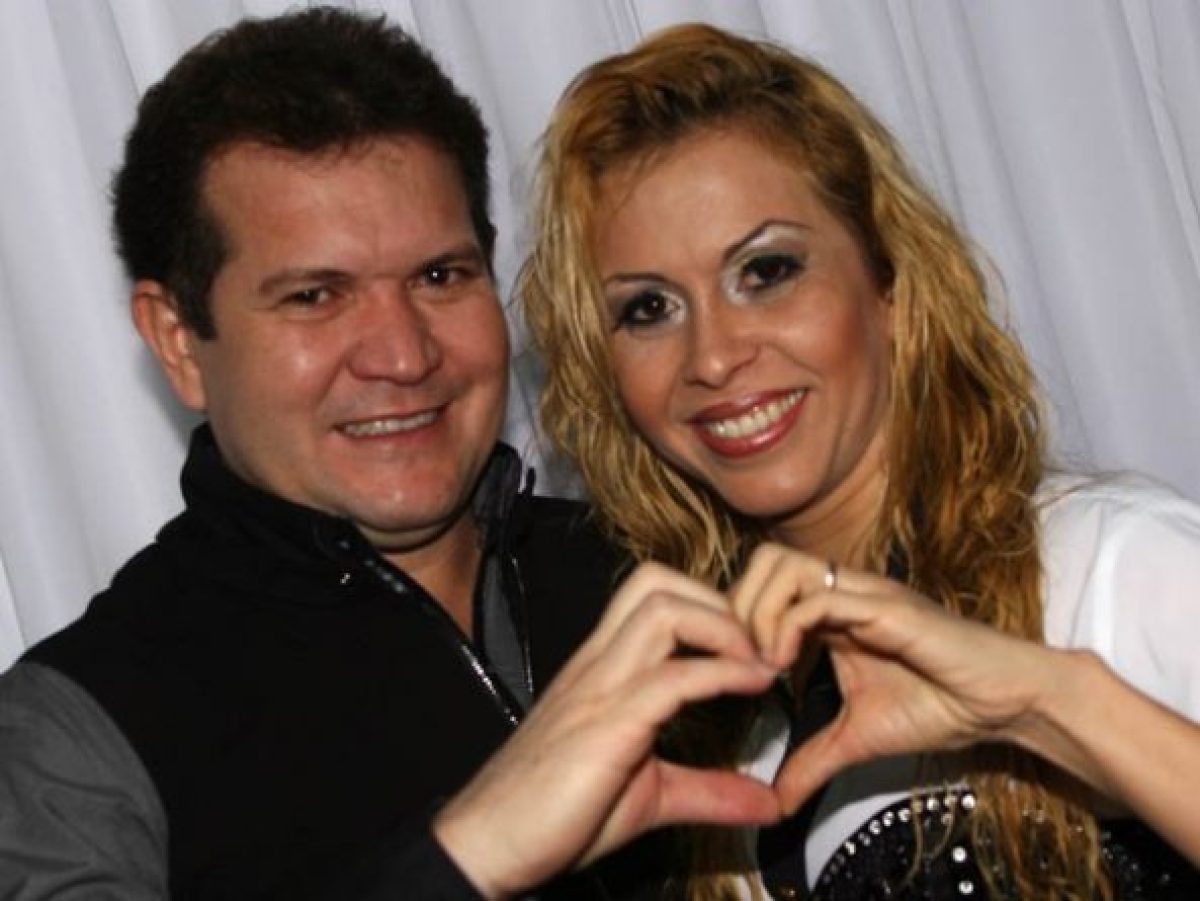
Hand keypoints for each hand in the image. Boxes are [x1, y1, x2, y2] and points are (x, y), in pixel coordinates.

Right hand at [434, 562, 781, 898]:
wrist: (488, 844)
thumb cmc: (552, 815)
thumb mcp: (649, 798)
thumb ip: (709, 791)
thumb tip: (768, 802)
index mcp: (602, 669)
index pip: (653, 596)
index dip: (711, 609)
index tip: (754, 652)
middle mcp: (598, 664)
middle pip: (657, 582)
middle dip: (718, 602)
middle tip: (755, 649)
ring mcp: (599, 689)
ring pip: (663, 609)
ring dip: (723, 627)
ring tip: (755, 664)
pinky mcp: (606, 725)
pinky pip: (672, 677)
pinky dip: (722, 673)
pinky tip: (750, 689)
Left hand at [730, 544, 1054, 813]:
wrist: (1004, 704)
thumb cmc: (941, 707)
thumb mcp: (858, 738)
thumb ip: (814, 760)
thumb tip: (777, 800)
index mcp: (831, 612)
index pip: (762, 584)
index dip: (735, 619)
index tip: (731, 669)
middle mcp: (843, 591)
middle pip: (764, 559)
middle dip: (737, 605)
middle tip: (739, 659)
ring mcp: (863, 594)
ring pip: (784, 565)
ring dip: (757, 612)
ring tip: (762, 663)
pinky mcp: (886, 608)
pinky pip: (820, 598)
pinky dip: (787, 627)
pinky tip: (784, 667)